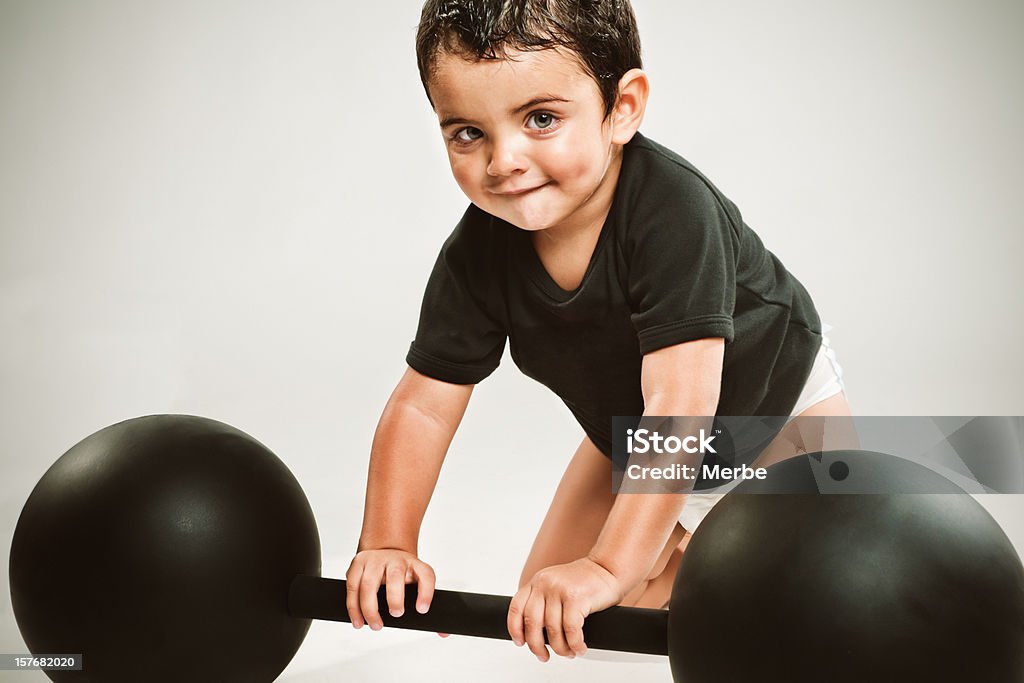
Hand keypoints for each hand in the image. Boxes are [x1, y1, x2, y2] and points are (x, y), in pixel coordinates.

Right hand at [345, 549, 435, 631]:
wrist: (386, 549)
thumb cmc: (403, 573)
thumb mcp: (418, 581)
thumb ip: (428, 606)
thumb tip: (444, 633)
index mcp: (415, 565)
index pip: (426, 576)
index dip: (426, 593)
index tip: (422, 610)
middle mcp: (396, 560)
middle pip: (395, 576)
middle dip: (395, 598)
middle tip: (396, 614)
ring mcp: (375, 560)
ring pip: (369, 583)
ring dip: (369, 608)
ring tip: (375, 625)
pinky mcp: (357, 564)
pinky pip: (352, 586)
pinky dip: (353, 606)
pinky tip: (359, 620)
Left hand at [507, 557, 624, 660]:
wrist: (608, 567)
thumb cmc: (585, 581)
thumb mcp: (556, 585)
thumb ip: (543, 601)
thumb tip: (535, 633)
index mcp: (537, 582)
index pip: (516, 608)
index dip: (515, 629)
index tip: (520, 642)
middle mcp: (545, 584)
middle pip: (532, 623)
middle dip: (537, 646)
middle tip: (544, 656)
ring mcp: (560, 590)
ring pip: (552, 630)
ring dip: (561, 648)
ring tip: (569, 653)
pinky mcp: (576, 598)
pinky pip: (571, 630)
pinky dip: (575, 644)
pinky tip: (580, 648)